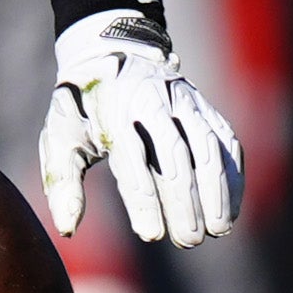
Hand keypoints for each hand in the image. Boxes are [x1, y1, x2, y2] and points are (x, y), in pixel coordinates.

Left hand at [38, 5, 242, 246]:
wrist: (110, 52)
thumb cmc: (82, 108)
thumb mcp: (59, 137)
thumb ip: (62, 182)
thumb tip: (68, 228)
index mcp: (113, 109)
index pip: (132, 158)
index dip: (144, 199)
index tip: (152, 235)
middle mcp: (152, 101)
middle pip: (175, 155)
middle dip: (185, 201)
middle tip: (189, 240)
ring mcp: (183, 101)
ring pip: (207, 146)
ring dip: (216, 191)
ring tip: (217, 230)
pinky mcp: (204, 107)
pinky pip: (225, 140)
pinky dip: (233, 175)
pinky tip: (231, 209)